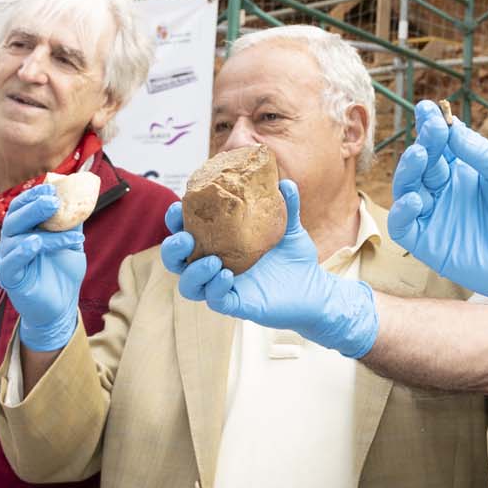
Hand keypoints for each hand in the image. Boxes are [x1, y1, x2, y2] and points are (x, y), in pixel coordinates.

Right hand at [0, 185, 84, 352]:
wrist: (61, 306)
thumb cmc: (63, 272)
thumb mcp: (72, 243)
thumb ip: (72, 223)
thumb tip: (82, 197)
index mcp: (25, 229)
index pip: (21, 206)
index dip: (34, 194)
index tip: (52, 187)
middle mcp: (12, 241)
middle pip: (15, 217)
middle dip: (34, 206)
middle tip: (54, 201)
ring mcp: (8, 259)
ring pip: (16, 237)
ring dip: (43, 232)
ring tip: (66, 232)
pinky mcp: (9, 277)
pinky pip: (10, 261)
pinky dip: (23, 251)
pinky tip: (36, 244)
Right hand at [160, 183, 379, 358]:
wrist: (315, 289)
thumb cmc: (294, 258)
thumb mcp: (290, 228)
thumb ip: (287, 206)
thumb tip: (286, 183)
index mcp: (220, 243)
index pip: (187, 231)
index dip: (176, 220)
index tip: (179, 206)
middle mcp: (215, 265)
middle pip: (177, 261)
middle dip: (172, 249)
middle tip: (185, 238)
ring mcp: (223, 286)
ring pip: (189, 286)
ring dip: (193, 272)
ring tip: (213, 260)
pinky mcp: (235, 304)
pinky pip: (215, 299)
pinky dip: (215, 288)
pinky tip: (226, 275)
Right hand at [385, 100, 487, 342]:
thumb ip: (480, 153)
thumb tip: (453, 127)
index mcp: (466, 172)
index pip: (442, 144)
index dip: (432, 126)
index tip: (428, 108)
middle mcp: (447, 192)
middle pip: (423, 162)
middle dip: (425, 143)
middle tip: (432, 131)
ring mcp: (437, 217)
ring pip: (407, 188)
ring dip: (408, 170)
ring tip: (420, 155)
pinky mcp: (431, 245)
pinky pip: (404, 226)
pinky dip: (401, 210)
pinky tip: (414, 198)